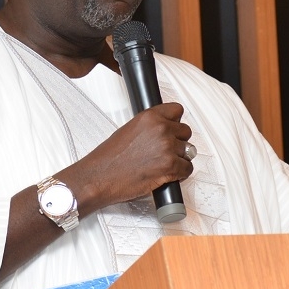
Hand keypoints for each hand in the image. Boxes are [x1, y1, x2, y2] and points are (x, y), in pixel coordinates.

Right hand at [60, 102, 193, 212]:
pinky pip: (188, 168)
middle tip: (166, 150)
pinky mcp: (170, 166)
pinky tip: (169, 174)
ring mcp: (167, 147)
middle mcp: (160, 129)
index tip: (172, 129)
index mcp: (149, 117)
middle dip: (178, 141)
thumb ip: (149, 127)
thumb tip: (164, 130)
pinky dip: (180, 173)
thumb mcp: (129, 130)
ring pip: (189, 151)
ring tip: (164, 164)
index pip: (177, 111)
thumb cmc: (109, 158)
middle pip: (186, 132)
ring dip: (179, 158)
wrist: (99, 177)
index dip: (175, 122)